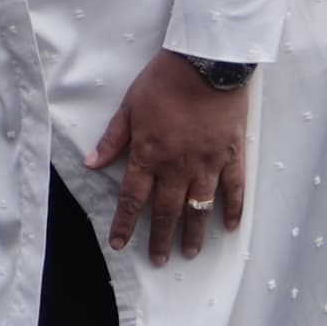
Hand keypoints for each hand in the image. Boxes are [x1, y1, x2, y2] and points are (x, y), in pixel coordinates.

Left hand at [91, 50, 250, 262]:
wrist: (207, 64)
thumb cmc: (164, 81)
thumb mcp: (130, 106)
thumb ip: (113, 138)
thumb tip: (92, 163)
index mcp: (149, 154)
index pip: (133, 198)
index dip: (126, 224)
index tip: (119, 244)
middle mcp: (177, 166)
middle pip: (167, 211)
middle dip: (161, 239)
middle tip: (159, 261)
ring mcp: (208, 164)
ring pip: (200, 209)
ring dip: (194, 234)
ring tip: (190, 254)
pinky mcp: (233, 156)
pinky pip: (234, 190)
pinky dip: (232, 210)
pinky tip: (228, 228)